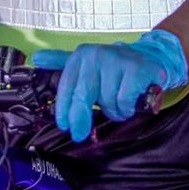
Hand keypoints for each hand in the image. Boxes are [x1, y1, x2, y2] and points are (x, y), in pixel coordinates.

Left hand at [32, 29, 188, 142]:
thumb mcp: (87, 63)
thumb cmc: (114, 67)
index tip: (63, 125)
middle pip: (83, 95)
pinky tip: (132, 100)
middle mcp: (96, 54)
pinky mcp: (136, 69)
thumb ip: (62, 61)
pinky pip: (124, 101)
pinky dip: (127, 107)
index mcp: (81, 55)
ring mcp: (116, 60)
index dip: (64, 107)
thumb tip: (37, 58)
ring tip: (120, 104)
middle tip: (78, 135)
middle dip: (80, 118)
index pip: (67, 85)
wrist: (151, 58)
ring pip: (107, 101)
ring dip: (114, 111)